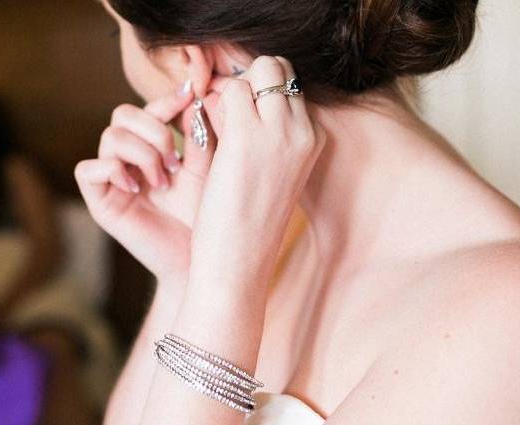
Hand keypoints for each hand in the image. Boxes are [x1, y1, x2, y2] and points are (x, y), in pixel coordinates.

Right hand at [75, 87, 220, 279]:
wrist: (197, 257)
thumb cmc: (203, 215)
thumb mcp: (205, 168)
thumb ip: (199, 134)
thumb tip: (196, 96)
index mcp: (153, 148)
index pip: (148, 110)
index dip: (166, 101)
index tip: (192, 95)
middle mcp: (128, 159)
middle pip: (121, 114)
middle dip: (153, 130)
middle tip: (175, 162)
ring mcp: (112, 179)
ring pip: (110, 137)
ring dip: (142, 154)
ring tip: (163, 181)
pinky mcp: (99, 201)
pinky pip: (88, 169)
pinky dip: (114, 171)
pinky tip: (138, 189)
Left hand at [189, 56, 325, 285]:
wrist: (241, 261)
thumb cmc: (249, 223)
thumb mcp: (272, 173)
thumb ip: (267, 135)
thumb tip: (239, 95)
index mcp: (315, 140)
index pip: (289, 86)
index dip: (259, 94)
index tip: (238, 118)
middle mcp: (305, 131)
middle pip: (278, 68)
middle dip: (248, 80)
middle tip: (226, 115)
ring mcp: (280, 131)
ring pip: (257, 70)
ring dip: (231, 91)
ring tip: (216, 130)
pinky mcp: (247, 137)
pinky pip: (228, 91)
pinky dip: (212, 105)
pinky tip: (205, 137)